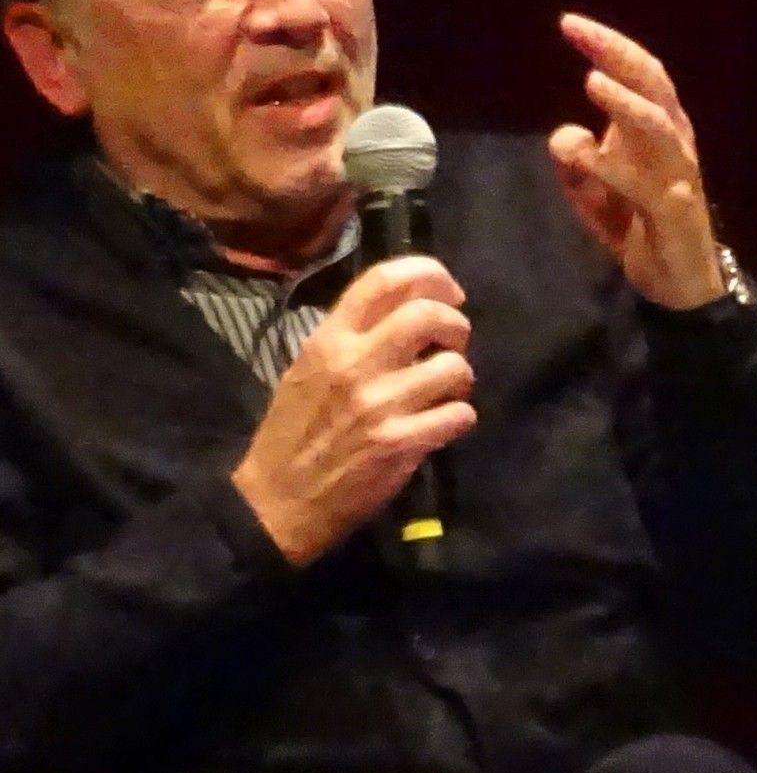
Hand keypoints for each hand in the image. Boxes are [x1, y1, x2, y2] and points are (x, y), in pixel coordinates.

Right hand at [228, 256, 475, 565]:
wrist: (278, 498)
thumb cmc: (294, 430)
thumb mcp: (309, 368)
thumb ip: (352, 337)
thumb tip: (404, 311)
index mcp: (329, 338)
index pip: (383, 280)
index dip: (430, 274)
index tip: (449, 292)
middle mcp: (354, 362)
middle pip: (428, 315)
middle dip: (456, 324)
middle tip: (454, 343)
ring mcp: (379, 403)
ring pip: (454, 367)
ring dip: (462, 377)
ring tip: (446, 390)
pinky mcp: (400, 443)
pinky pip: (459, 415)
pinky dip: (461, 417)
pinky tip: (444, 423)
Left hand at [546, 13, 728, 307]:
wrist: (679, 285)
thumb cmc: (639, 227)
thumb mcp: (594, 190)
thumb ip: (575, 159)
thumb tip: (565, 134)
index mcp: (660, 130)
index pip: (640, 74)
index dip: (609, 46)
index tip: (570, 24)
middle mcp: (675, 144)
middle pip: (654, 84)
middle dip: (615, 53)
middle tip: (575, 30)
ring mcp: (678, 175)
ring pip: (659, 126)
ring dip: (625, 102)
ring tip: (592, 81)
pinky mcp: (673, 211)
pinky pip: (643, 184)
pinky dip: (611, 167)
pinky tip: (583, 157)